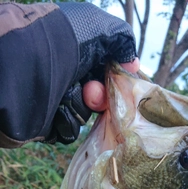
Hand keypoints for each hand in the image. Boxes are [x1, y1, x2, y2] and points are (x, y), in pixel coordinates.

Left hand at [52, 2, 137, 144]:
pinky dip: (65, 120)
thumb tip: (132, 64)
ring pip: (84, 113)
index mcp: (75, 52)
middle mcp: (65, 74)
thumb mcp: (100, 28)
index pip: (104, 69)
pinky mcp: (46, 120)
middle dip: (99, 95)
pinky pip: (68, 129)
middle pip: (97, 95)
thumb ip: (122, 40)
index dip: (115, 77)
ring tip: (67, 95)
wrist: (23, 69)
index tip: (121, 80)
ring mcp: (55, 98)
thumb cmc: (62, 44)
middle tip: (91, 92)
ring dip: (80, 106)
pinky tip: (56, 109)